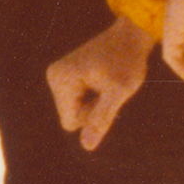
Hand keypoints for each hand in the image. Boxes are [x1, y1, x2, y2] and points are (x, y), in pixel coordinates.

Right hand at [47, 14, 153, 151]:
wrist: (130, 36)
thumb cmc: (126, 61)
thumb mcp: (118, 92)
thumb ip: (101, 119)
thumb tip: (86, 147)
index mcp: (61, 78)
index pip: (70, 122)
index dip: (91, 116)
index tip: (105, 94)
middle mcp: (53, 75)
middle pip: (70, 117)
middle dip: (91, 110)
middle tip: (107, 87)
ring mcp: (59, 74)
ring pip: (74, 111)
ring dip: (93, 103)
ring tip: (105, 82)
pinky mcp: (66, 75)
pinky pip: (77, 102)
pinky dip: (92, 97)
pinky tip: (102, 80)